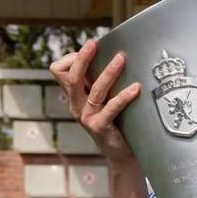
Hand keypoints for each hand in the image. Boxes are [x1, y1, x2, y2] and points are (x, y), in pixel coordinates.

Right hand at [49, 39, 141, 162]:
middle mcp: (77, 105)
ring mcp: (87, 117)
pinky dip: (125, 96)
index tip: (91, 50)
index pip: (60, 70)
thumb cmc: (116, 121)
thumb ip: (101, 81)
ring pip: (95, 90)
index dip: (73, 58)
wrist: (121, 154)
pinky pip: (112, 108)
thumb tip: (117, 52)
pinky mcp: (100, 127)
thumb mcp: (103, 99)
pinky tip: (136, 88)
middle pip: (71, 77)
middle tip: (93, 43)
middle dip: (82, 58)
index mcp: (75, 96)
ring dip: (109, 72)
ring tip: (122, 59)